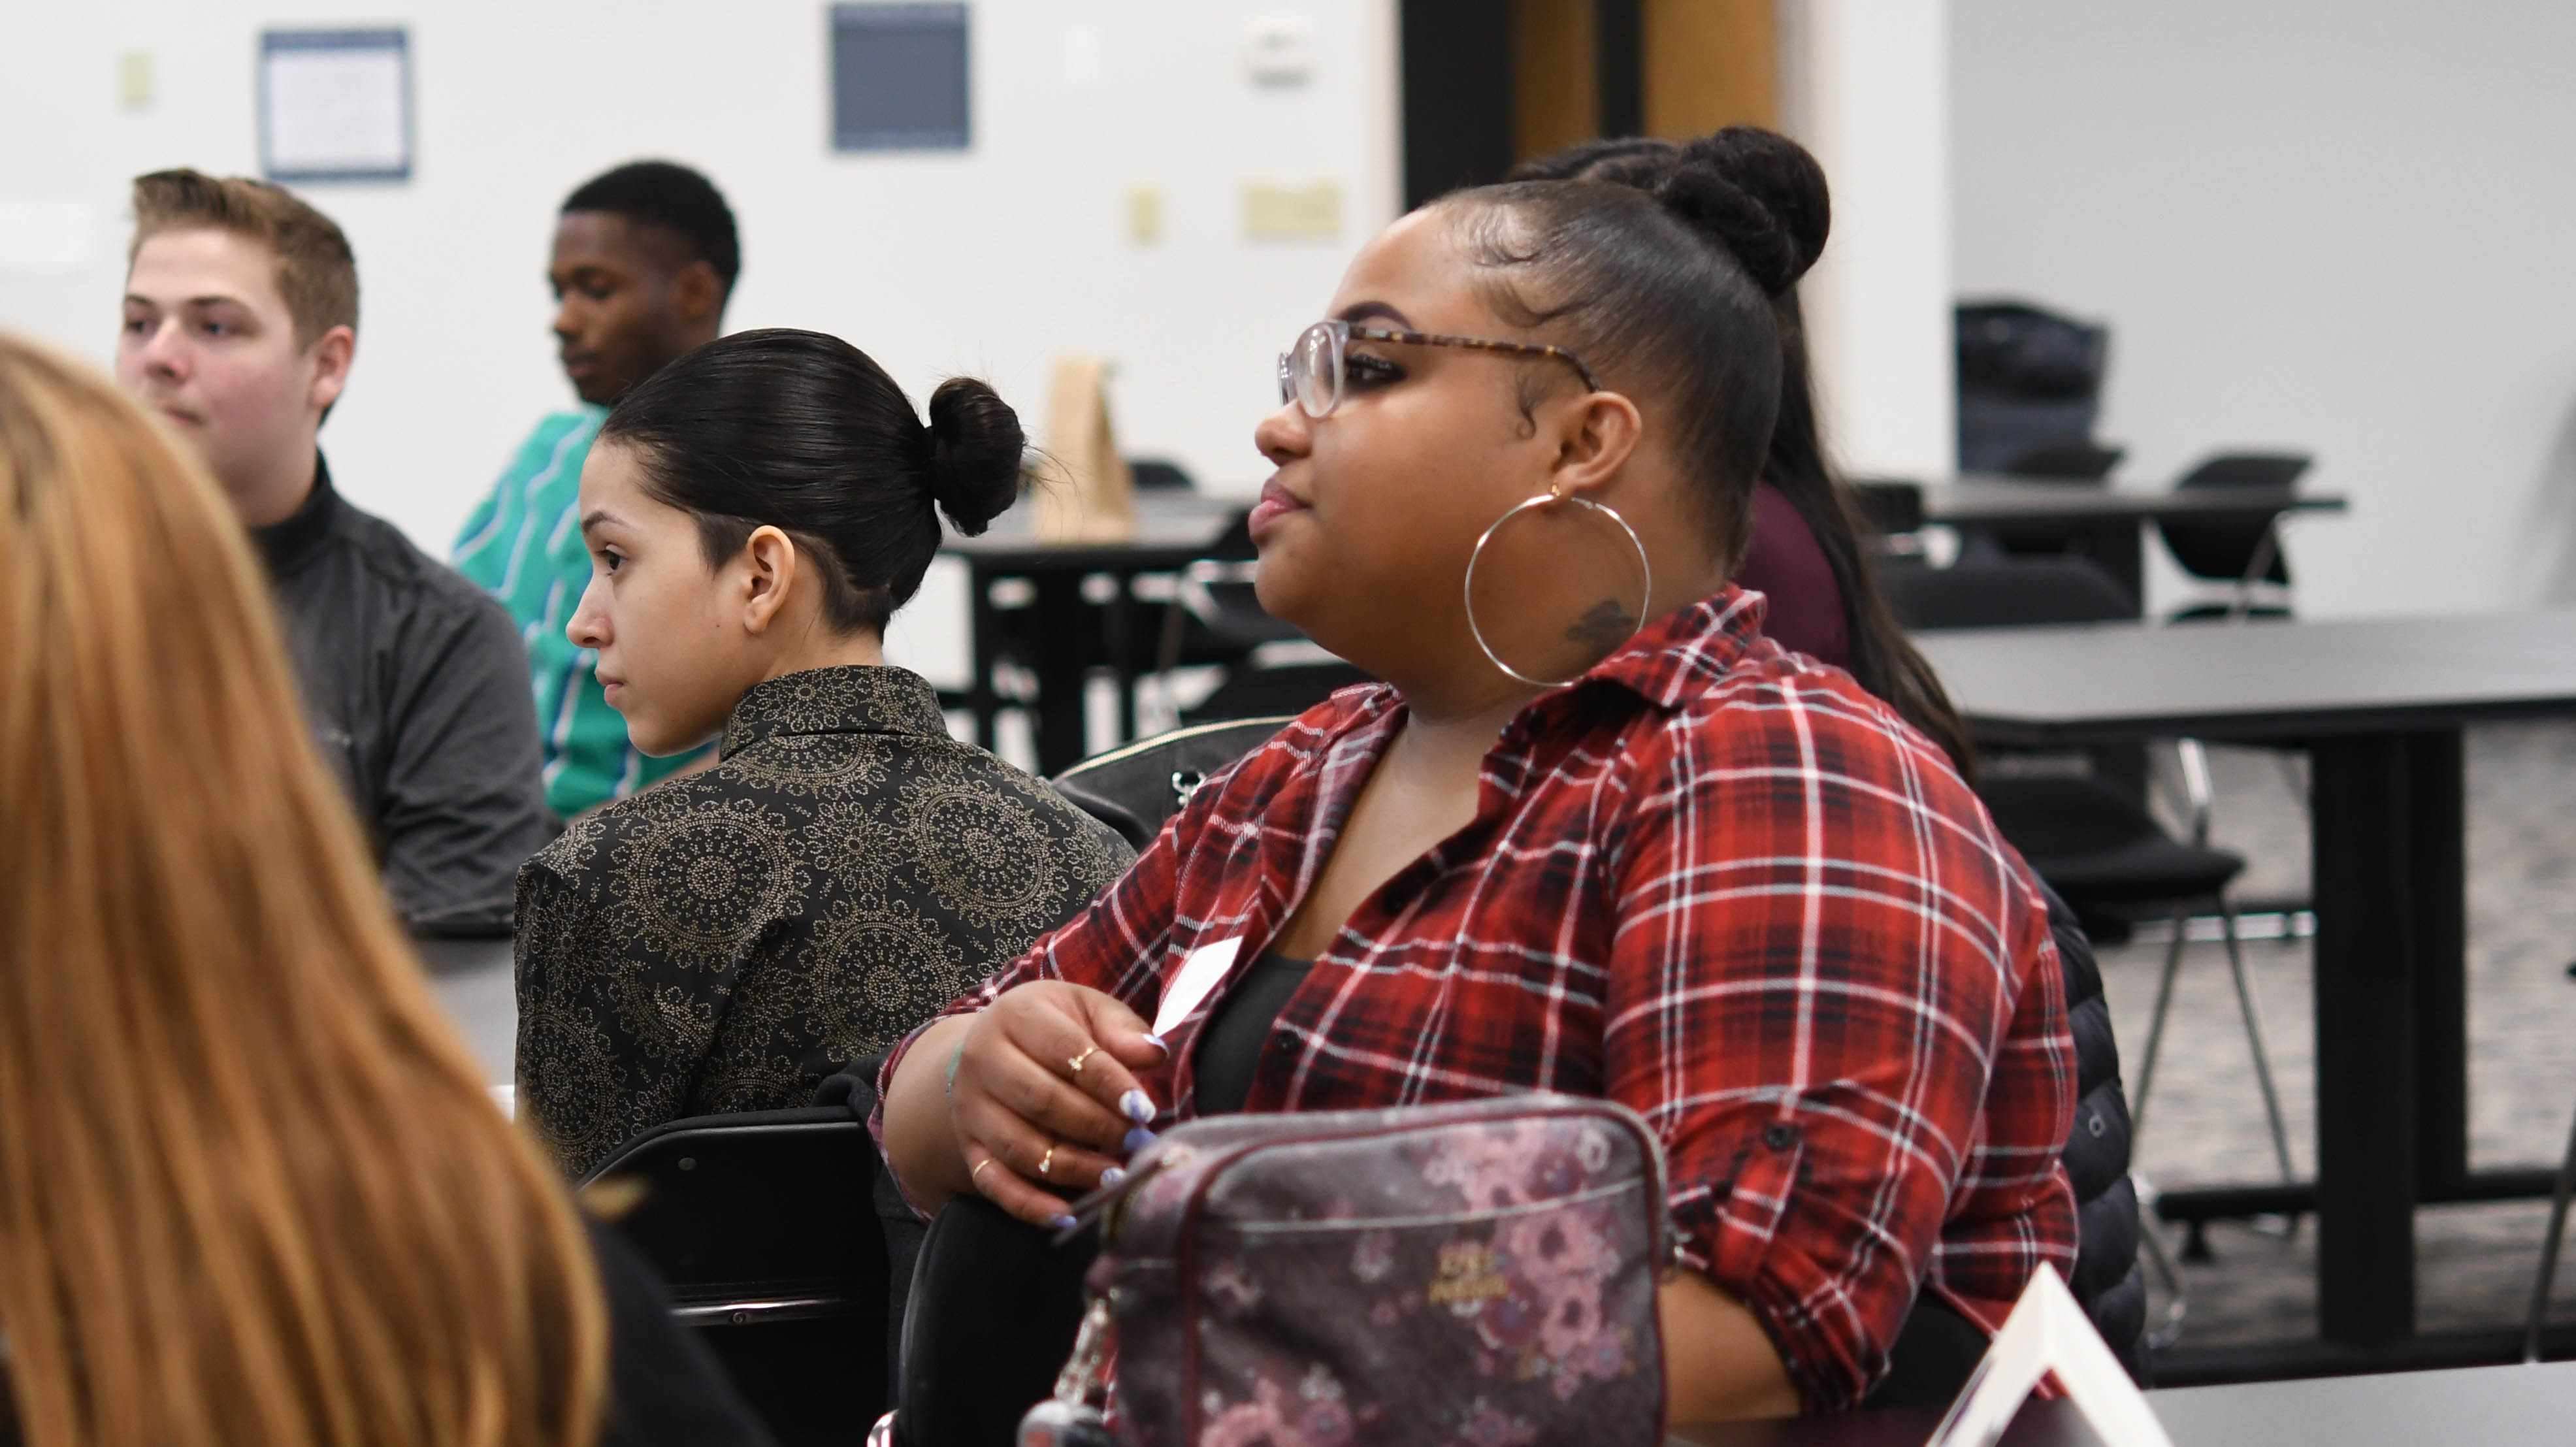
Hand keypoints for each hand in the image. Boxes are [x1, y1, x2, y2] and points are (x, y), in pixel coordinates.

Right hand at [947, 981, 1167, 1226]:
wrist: (994, 1048)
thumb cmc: (1056, 1027)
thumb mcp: (1086, 1010)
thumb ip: (1121, 1029)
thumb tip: (1154, 1054)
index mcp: (1016, 1015)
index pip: (1065, 1051)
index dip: (1108, 1082)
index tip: (1144, 1109)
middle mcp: (983, 1060)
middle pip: (1040, 1101)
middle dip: (1096, 1127)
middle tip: (1137, 1141)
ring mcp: (970, 1107)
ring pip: (1020, 1147)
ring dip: (1073, 1168)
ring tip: (1115, 1176)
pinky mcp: (968, 1146)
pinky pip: (994, 1182)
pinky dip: (1029, 1205)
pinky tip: (1066, 1216)